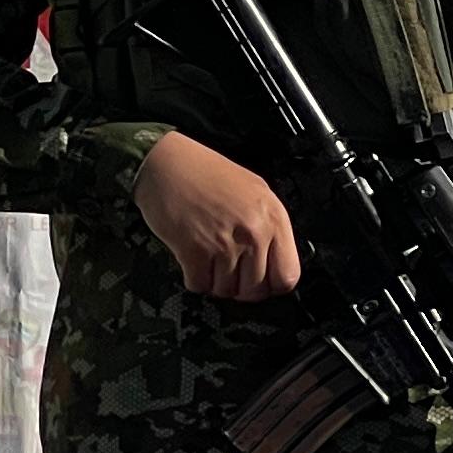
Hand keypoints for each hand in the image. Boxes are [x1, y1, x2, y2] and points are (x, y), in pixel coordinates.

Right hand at [132, 132, 302, 301]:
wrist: (165, 163)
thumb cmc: (205, 173)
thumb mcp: (254, 191)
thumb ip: (268, 226)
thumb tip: (272, 258)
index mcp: (273, 218)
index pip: (287, 276)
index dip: (271, 286)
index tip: (260, 282)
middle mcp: (252, 233)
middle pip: (255, 290)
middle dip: (240, 288)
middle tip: (229, 274)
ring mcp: (223, 244)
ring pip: (226, 290)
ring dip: (215, 283)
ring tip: (209, 263)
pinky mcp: (193, 251)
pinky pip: (199, 284)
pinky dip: (194, 279)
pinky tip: (192, 262)